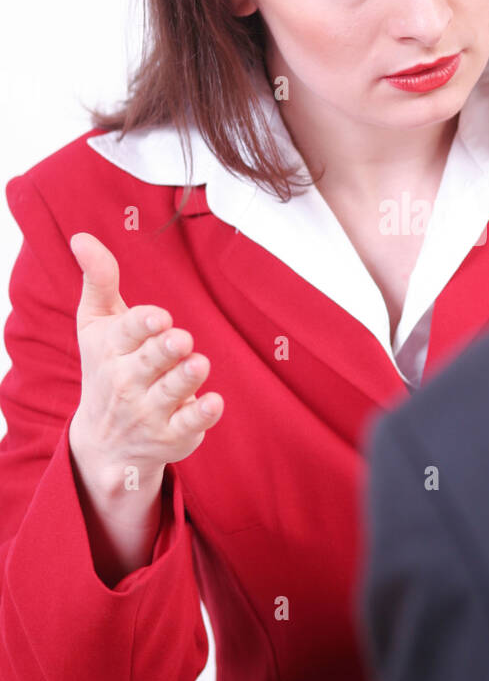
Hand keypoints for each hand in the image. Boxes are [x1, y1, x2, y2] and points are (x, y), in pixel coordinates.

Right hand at [68, 232, 223, 499]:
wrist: (104, 444)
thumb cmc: (106, 368)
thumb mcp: (96, 326)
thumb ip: (98, 281)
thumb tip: (81, 237)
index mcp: (113, 349)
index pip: (127, 332)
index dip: (143, 324)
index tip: (159, 317)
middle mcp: (128, 381)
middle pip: (150, 361)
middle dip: (165, 350)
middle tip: (182, 340)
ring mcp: (150, 410)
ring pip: (171, 391)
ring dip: (186, 378)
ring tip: (199, 363)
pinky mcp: (173, 435)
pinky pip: (188, 424)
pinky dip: (201, 415)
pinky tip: (215, 402)